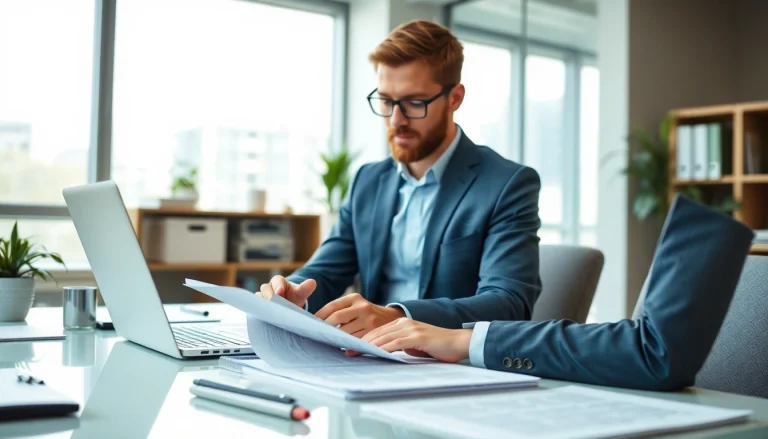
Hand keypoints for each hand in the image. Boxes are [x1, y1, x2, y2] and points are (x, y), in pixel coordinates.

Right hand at [256, 275, 316, 307]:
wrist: (289, 306)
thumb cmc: (294, 296)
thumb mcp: (301, 293)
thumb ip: (305, 288)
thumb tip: (312, 282)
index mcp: (278, 281)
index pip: (276, 281)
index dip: (278, 287)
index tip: (280, 293)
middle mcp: (268, 288)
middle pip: (265, 290)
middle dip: (270, 297)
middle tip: (274, 305)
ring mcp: (262, 297)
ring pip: (259, 299)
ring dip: (264, 306)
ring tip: (271, 313)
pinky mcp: (259, 307)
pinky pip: (257, 309)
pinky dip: (260, 313)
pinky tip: (266, 320)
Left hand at [315, 293, 404, 337]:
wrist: (392, 318)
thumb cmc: (366, 314)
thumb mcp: (356, 305)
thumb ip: (341, 311)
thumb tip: (317, 322)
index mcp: (354, 298)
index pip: (332, 306)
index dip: (319, 316)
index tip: (310, 324)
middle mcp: (362, 307)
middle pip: (337, 318)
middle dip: (325, 328)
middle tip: (315, 335)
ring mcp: (369, 319)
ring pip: (345, 331)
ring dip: (334, 338)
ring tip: (325, 342)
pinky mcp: (374, 331)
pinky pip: (356, 340)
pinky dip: (347, 344)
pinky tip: (342, 347)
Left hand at [350, 318, 471, 362]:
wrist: (458, 342)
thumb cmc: (436, 347)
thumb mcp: (413, 344)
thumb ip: (398, 345)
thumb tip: (381, 353)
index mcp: (401, 323)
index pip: (376, 331)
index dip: (361, 339)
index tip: (348, 347)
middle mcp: (403, 323)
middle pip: (375, 333)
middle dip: (359, 342)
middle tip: (345, 350)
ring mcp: (409, 328)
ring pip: (382, 337)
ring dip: (366, 346)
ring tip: (354, 353)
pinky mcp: (416, 336)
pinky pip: (394, 343)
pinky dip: (382, 349)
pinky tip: (373, 354)